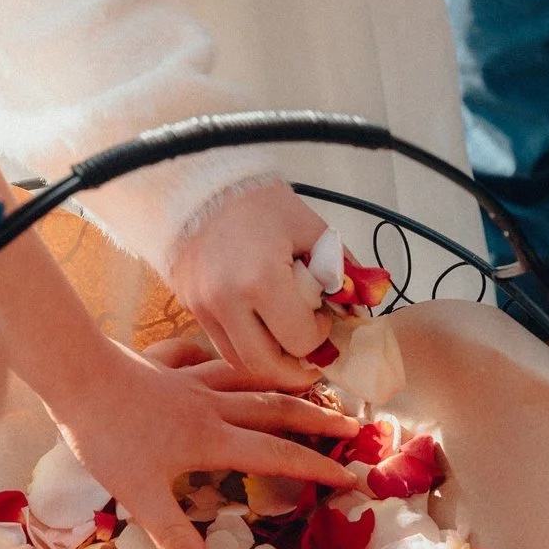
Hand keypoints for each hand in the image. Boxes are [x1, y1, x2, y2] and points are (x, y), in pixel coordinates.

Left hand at [55, 336, 359, 548]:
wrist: (78, 379)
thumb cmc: (108, 438)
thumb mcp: (140, 495)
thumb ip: (175, 535)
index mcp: (213, 440)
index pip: (277, 455)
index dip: (316, 467)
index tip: (350, 476)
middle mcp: (212, 406)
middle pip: (277, 410)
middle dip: (317, 420)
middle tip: (353, 425)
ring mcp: (191, 382)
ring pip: (249, 379)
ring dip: (283, 383)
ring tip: (309, 383)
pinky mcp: (166, 366)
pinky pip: (203, 358)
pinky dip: (221, 358)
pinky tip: (221, 356)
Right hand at [167, 181, 333, 387]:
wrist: (199, 184)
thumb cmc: (259, 202)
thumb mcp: (310, 229)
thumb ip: (340, 272)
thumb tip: (359, 309)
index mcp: (261, 280)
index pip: (300, 340)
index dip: (319, 335)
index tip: (322, 315)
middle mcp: (227, 302)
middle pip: (267, 365)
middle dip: (296, 365)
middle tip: (311, 348)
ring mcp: (202, 307)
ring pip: (240, 360)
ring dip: (269, 360)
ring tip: (286, 339)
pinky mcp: (188, 306)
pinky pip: (220, 343)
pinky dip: (244, 344)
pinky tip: (260, 326)